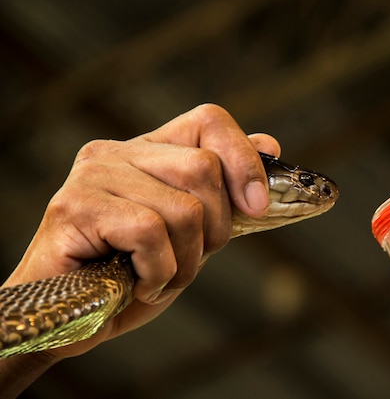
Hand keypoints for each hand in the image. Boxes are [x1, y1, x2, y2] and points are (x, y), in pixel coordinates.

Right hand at [2, 103, 280, 357]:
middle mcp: (118, 151)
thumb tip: (269, 144)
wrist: (71, 318)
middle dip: (215, 229)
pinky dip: (159, 273)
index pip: (208, 120)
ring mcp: (94, 175)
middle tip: (189, 259)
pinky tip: (139, 286)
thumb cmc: (132, 273)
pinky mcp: (75, 206)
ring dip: (187, 262)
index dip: (243, 159)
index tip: (256, 206)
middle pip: (204, 167)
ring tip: (159, 278)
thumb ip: (224, 189)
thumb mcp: (192, 231)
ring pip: (184, 208)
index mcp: (149, 150)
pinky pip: (150, 233)